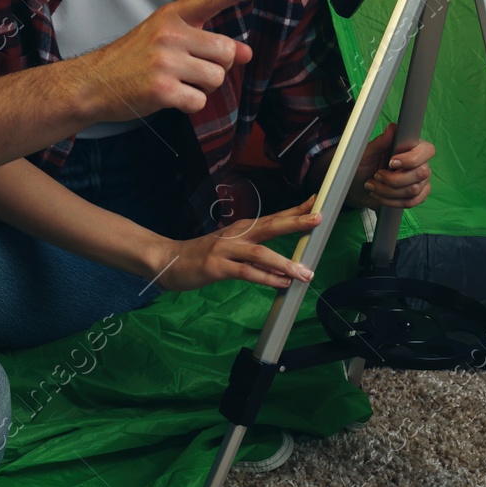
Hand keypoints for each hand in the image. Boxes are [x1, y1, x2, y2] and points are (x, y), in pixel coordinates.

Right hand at [73, 0, 258, 120]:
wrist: (94, 82)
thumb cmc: (134, 59)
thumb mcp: (167, 40)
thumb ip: (207, 43)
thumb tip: (246, 53)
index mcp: (171, 16)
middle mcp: (169, 34)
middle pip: (226, 52)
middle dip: (218, 67)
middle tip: (192, 70)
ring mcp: (165, 62)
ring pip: (216, 78)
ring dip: (204, 88)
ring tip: (179, 83)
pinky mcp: (161, 89)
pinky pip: (199, 100)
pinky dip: (190, 104)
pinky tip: (170, 98)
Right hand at [152, 196, 320, 291]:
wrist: (168, 259)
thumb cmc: (202, 256)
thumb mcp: (231, 250)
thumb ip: (254, 255)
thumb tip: (281, 266)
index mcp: (242, 228)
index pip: (273, 217)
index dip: (295, 210)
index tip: (316, 203)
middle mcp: (236, 234)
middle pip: (270, 225)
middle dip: (296, 222)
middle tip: (318, 218)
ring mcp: (226, 249)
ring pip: (261, 252)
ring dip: (285, 263)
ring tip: (305, 273)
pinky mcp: (217, 266)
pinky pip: (246, 272)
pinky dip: (265, 277)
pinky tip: (280, 283)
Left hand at [352, 121, 432, 209]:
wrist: (358, 185)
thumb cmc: (364, 165)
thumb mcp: (368, 152)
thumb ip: (381, 141)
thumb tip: (392, 128)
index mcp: (412, 147)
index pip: (427, 150)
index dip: (410, 159)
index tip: (390, 162)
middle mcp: (421, 163)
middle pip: (422, 173)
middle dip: (394, 179)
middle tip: (377, 175)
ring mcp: (421, 180)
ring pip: (414, 190)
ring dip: (388, 190)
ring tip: (373, 185)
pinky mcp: (417, 196)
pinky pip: (411, 202)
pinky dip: (391, 201)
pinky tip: (380, 195)